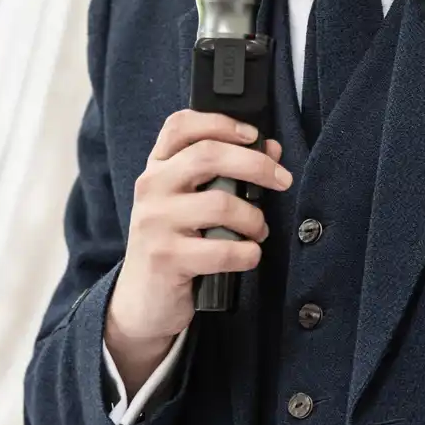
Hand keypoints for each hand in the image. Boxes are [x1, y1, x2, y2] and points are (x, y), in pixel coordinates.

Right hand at [105, 111, 291, 395]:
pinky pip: (222, 249)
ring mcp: (155, 223)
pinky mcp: (166, 258)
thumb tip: (270, 149)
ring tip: (258, 231)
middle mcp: (151, 188)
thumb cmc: (175, 244)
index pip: (179, 126)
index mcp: (157, 169)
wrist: (142, 301)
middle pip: (208, 155)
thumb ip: (225, 174)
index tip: (253, 135)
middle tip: (282, 179)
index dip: (220, 122)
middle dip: (256, 164)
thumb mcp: (189, 204)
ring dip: (254, 218)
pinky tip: (249, 256)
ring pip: (221, 203)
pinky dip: (247, 253)